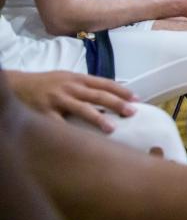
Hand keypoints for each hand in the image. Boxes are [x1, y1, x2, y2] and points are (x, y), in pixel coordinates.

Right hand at [5, 70, 136, 132]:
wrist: (17, 85)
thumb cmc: (46, 84)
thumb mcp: (67, 79)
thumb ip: (86, 88)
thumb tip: (110, 98)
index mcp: (78, 78)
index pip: (105, 83)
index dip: (121, 90)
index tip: (137, 98)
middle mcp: (70, 87)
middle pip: (98, 95)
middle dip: (116, 103)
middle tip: (132, 112)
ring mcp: (58, 100)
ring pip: (82, 109)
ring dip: (98, 119)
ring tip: (112, 128)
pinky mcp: (44, 113)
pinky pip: (60, 125)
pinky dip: (71, 132)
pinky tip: (81, 140)